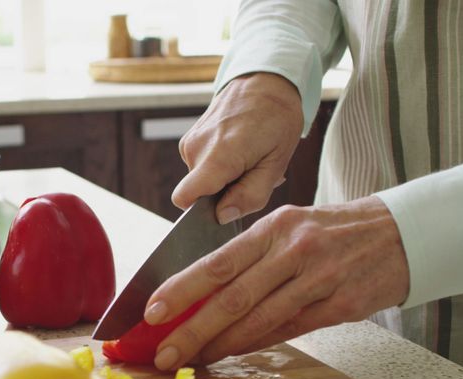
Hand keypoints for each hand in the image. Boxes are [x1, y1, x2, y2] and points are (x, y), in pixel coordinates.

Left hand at [144, 197, 410, 369]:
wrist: (402, 233)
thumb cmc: (334, 232)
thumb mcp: (291, 227)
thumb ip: (251, 256)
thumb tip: (199, 291)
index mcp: (275, 226)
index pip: (219, 261)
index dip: (183, 287)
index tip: (152, 310)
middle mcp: (294, 250)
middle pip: (233, 295)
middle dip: (192, 328)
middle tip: (163, 351)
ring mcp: (319, 278)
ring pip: (259, 319)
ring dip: (220, 344)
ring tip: (191, 361)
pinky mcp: (341, 305)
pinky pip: (288, 330)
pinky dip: (256, 345)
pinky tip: (232, 355)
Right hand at [173, 72, 303, 223]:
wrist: (264, 79)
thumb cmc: (276, 118)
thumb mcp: (276, 162)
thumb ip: (250, 195)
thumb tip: (223, 216)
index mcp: (218, 156)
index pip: (185, 198)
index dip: (203, 212)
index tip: (227, 203)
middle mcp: (196, 149)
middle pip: (200, 193)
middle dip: (225, 193)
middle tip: (253, 173)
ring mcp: (190, 141)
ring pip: (202, 179)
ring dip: (224, 178)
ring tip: (249, 158)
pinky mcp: (190, 138)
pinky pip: (201, 165)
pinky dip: (219, 165)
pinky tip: (239, 150)